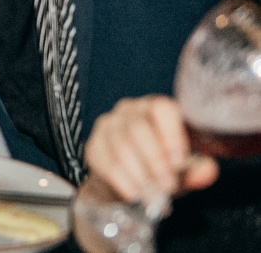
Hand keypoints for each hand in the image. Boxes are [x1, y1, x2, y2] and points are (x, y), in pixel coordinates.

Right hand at [83, 95, 218, 204]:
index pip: (161, 108)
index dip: (170, 133)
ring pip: (120, 145)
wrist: (130, 180)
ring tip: (152, 193)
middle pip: (138, 127)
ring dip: (139, 173)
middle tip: (167, 184)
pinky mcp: (93, 144)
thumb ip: (198, 169)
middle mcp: (129, 109)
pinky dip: (122, 180)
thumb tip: (208, 171)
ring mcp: (107, 125)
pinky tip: (134, 192)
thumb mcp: (185, 168)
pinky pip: (105, 160)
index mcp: (156, 108)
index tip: (178, 161)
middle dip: (154, 160)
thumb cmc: (163, 167)